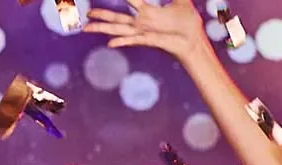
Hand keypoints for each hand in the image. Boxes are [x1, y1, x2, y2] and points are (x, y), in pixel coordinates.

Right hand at [85, 0, 209, 61]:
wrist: (195, 39)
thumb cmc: (189, 22)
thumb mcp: (181, 0)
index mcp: (148, 12)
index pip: (130, 0)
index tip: (104, 1)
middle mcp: (142, 23)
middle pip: (116, 17)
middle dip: (101, 15)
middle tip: (86, 13)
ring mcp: (144, 32)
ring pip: (119, 28)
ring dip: (103, 27)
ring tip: (86, 27)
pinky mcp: (150, 40)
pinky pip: (133, 39)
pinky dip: (122, 40)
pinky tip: (110, 43)